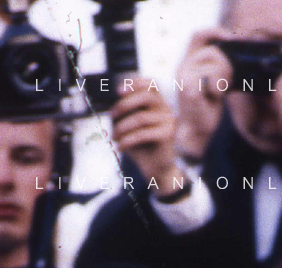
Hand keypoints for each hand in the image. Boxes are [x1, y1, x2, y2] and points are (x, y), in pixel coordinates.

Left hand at [110, 77, 184, 196]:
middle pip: (146, 96)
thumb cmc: (141, 147)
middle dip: (125, 104)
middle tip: (112, 116)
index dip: (135, 84)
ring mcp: (169, 121)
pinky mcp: (168, 135)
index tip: (118, 91)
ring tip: (114, 137)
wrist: (156, 170)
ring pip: (141, 117)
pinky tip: (120, 147)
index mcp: (159, 104)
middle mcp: (167, 109)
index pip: (151, 84)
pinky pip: (143, 133)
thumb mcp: (130, 126)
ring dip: (122, 127)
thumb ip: (125, 113)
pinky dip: (127, 141)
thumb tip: (113, 106)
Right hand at [175, 31, 232, 162]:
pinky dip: (219, 87)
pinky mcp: (189, 88)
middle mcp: (182, 67)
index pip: (199, 35)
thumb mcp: (213, 83)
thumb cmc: (205, 110)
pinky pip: (213, 77)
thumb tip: (232, 51)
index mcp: (186, 63)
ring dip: (224, 77)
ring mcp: (184, 77)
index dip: (216, 32)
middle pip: (213, 50)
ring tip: (218, 93)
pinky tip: (214, 98)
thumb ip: (217, 66)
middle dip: (226, 65)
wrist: (195, 135)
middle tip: (226, 84)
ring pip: (216, 62)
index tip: (231, 39)